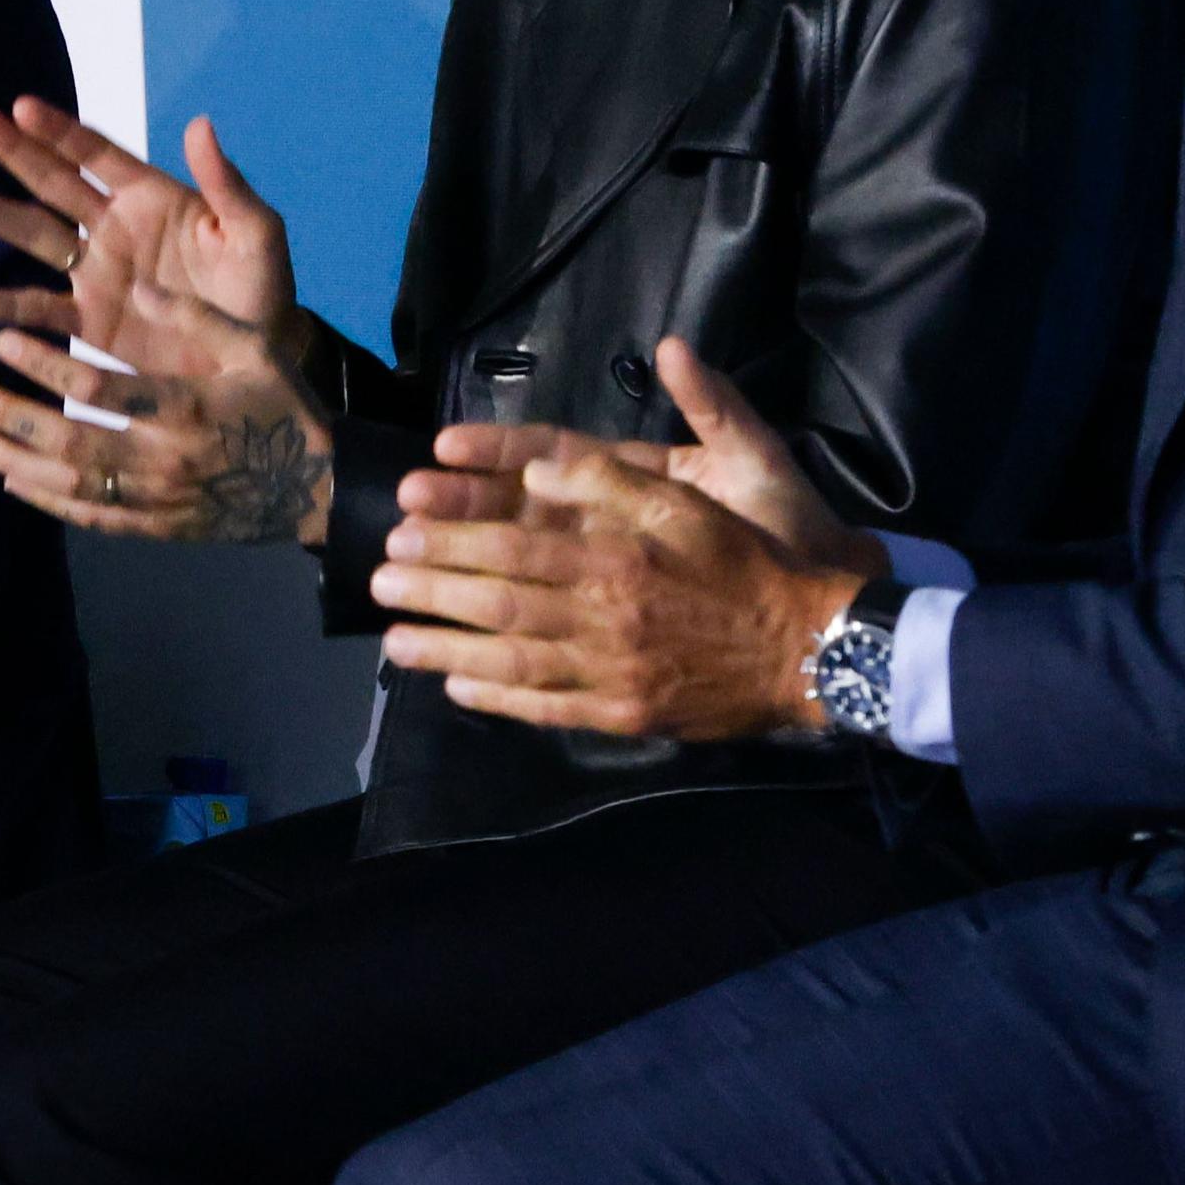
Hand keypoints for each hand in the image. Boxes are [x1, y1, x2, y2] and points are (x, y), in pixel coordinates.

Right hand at [0, 101, 303, 371]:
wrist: (257, 358)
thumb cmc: (261, 288)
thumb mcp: (256, 234)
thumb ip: (228, 184)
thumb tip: (201, 123)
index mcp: (151, 197)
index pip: (97, 155)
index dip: (60, 131)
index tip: (20, 105)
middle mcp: (114, 228)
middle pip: (54, 182)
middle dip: (13, 151)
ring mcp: (96, 275)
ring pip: (36, 238)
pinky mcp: (89, 324)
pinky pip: (41, 312)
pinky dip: (6, 307)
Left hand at [0, 277, 331, 545]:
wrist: (314, 488)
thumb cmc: (282, 404)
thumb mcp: (252, 346)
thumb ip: (195, 316)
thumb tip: (139, 284)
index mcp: (186, 410)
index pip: (97, 390)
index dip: (43, 366)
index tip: (1, 341)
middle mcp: (165, 461)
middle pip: (69, 443)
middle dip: (10, 417)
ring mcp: (158, 501)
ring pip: (71, 485)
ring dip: (14, 461)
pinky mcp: (157, 527)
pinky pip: (92, 516)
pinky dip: (48, 501)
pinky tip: (12, 481)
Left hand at [370, 339, 881, 739]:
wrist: (805, 648)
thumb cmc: (742, 563)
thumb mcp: (684, 500)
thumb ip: (608, 481)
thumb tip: (536, 472)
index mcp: (614, 558)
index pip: (513, 549)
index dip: (451, 544)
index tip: (403, 536)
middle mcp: (604, 617)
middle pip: (499, 604)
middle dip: (432, 593)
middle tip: (379, 584)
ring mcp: (611, 671)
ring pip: (511, 661)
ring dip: (447, 651)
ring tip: (394, 643)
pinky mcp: (623, 712)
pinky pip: (548, 708)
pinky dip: (498, 700)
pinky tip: (457, 687)